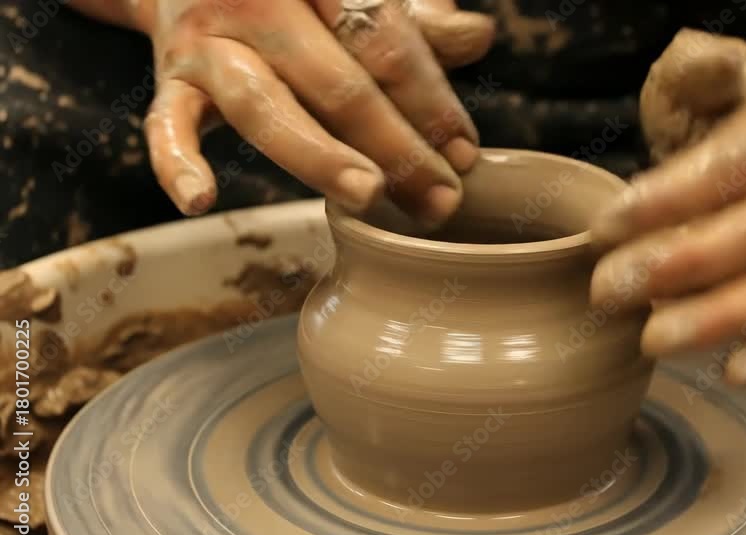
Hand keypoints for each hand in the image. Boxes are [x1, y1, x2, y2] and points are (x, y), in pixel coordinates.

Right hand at [139, 0, 493, 223]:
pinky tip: (201, 199)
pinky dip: (176, 162)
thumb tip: (478, 37)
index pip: (385, 41)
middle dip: (397, 148)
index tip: (465, 153)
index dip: (431, 101)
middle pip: (337, 82)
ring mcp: (207, 40)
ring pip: (266, 107)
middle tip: (441, 199)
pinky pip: (166, 125)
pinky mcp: (171, 81)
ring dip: (320, 158)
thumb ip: (414, 21)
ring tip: (368, 195)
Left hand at [589, 29, 745, 383]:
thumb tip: (702, 67)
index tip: (603, 226)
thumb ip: (699, 65)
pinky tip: (731, 374)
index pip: (732, 165)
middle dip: (680, 267)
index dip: (668, 199)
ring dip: (719, 318)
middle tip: (606, 290)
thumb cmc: (724, 110)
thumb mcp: (707, 71)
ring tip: (650, 340)